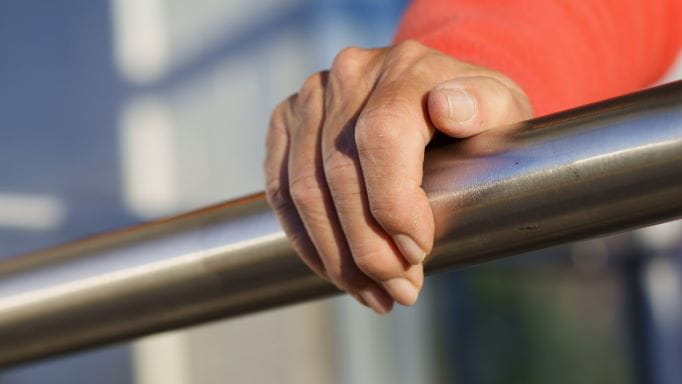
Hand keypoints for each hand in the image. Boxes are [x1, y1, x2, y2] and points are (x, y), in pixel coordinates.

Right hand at [265, 40, 531, 312]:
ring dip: (336, 256)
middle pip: (339, 173)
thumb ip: (486, 106)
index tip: (418, 253)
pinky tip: (334, 270)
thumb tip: (447, 109)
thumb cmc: (473, 115)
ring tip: (372, 293)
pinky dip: (305, 239)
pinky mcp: (287, 120)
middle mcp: (350, 74)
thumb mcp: (501, 108)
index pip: (382, 137)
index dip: (393, 204)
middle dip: (368, 248)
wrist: (433, 96)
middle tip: (401, 291)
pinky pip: (280, 189)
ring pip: (303, 189)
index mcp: (405, 68)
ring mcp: (312, 96)